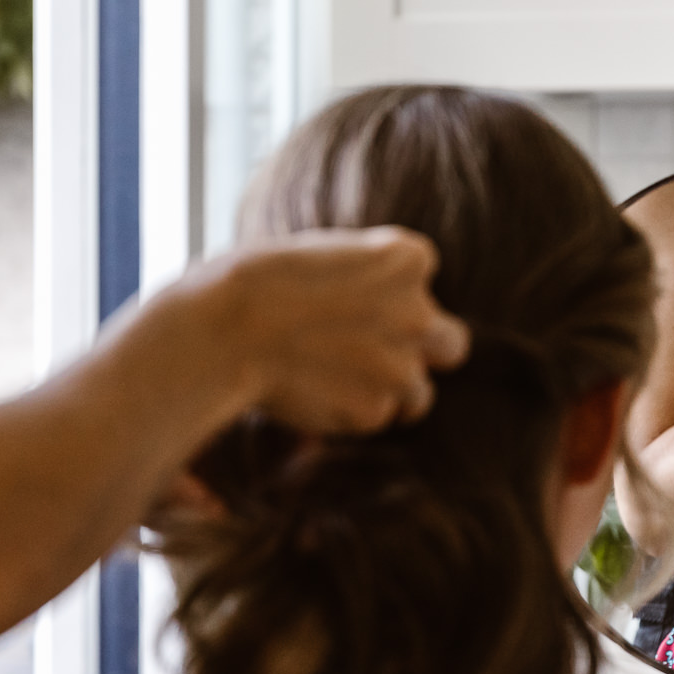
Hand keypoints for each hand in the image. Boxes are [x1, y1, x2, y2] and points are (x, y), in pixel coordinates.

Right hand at [193, 226, 470, 433]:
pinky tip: (309, 392)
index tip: (347, 304)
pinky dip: (348, 413)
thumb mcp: (324, 256)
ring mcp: (402, 365)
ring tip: (329, 380)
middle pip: (450, 344)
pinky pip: (374, 418)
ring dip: (383, 391)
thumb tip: (373, 314)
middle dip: (419, 354)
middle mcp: (419, 312)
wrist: (222, 330)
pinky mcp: (374, 410)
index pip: (419, 284)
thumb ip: (365, 283)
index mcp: (409, 257)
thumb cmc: (255, 282)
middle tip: (372, 357)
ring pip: (417, 393)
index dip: (386, 300)